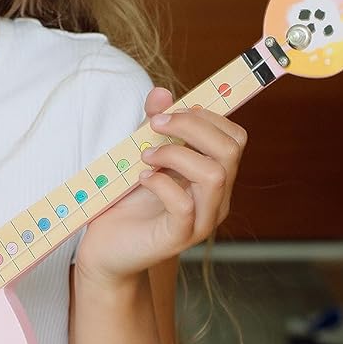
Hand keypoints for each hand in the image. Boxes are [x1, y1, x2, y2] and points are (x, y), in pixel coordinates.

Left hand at [75, 85, 246, 284]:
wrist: (107, 250)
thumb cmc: (128, 204)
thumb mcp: (141, 156)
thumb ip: (154, 125)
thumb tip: (161, 93)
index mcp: (215, 177)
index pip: (235, 138)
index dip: (206, 117)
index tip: (170, 112)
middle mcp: (216, 199)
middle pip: (231, 150)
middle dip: (192, 127)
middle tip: (154, 126)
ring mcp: (201, 221)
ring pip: (214, 175)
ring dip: (176, 154)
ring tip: (146, 157)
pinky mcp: (178, 238)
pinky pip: (184, 205)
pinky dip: (161, 184)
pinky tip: (143, 178)